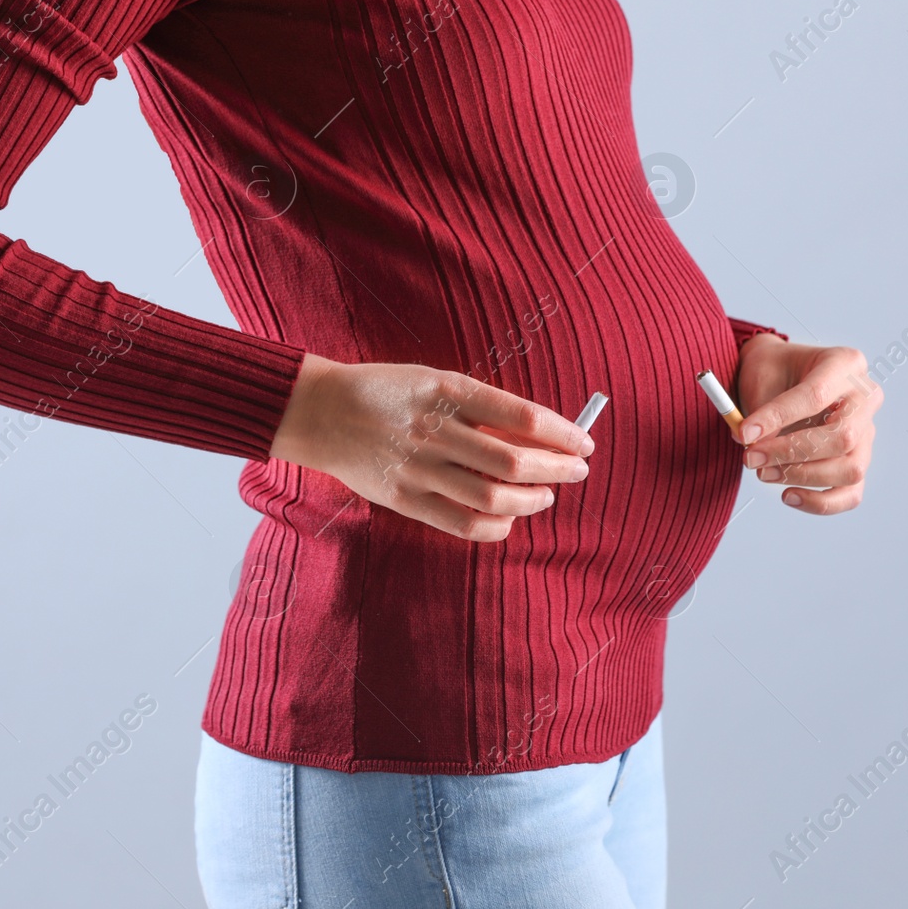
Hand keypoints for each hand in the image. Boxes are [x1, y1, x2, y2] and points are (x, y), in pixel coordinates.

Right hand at [269, 355, 595, 541]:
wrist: (322, 411)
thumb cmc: (388, 392)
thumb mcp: (435, 381)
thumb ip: (482, 407)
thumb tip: (539, 434)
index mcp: (449, 391)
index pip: (522, 416)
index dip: (562, 433)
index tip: (585, 443)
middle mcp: (436, 430)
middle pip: (514, 461)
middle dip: (557, 469)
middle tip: (577, 471)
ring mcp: (419, 468)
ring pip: (492, 497)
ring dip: (532, 500)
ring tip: (547, 497)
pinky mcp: (403, 498)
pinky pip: (461, 523)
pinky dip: (496, 526)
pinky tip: (510, 518)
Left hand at [732, 333, 882, 514]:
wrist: (783, 372)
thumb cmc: (773, 370)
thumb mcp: (761, 375)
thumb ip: (762, 410)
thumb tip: (756, 448)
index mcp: (844, 364)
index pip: (815, 395)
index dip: (777, 417)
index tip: (744, 433)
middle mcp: (865, 397)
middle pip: (843, 437)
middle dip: (791, 453)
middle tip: (751, 457)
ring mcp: (867, 432)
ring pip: (851, 469)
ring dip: (803, 477)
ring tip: (764, 473)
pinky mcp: (859, 460)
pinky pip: (850, 493)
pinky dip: (820, 502)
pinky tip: (788, 495)